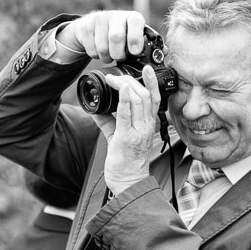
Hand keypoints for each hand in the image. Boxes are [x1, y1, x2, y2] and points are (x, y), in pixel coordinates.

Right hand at [58, 11, 145, 62]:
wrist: (93, 25)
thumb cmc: (121, 32)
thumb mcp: (135, 35)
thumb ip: (149, 44)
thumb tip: (166, 52)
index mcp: (132, 17)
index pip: (135, 23)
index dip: (135, 38)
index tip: (134, 52)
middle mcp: (116, 15)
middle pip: (116, 37)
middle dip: (119, 54)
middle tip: (120, 58)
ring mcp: (99, 20)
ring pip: (102, 47)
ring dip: (107, 57)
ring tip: (110, 55)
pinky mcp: (86, 27)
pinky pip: (91, 49)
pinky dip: (96, 55)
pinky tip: (99, 51)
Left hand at [93, 66, 160, 194]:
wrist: (128, 181)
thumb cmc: (126, 160)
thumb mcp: (118, 134)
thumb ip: (109, 119)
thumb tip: (95, 107)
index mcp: (148, 124)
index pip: (155, 98)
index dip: (153, 82)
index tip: (148, 68)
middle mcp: (146, 126)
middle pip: (145, 95)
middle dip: (132, 80)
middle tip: (117, 75)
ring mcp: (139, 131)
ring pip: (139, 101)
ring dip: (125, 86)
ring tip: (113, 79)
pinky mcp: (127, 138)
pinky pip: (126, 115)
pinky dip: (123, 99)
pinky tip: (119, 89)